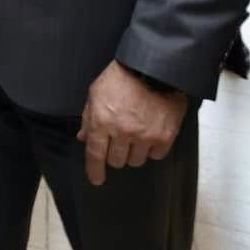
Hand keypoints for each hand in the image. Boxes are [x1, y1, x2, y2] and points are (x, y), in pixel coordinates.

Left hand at [77, 61, 187, 186]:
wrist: (153, 69)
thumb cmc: (120, 79)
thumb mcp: (95, 93)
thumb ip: (88, 118)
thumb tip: (84, 138)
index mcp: (101, 121)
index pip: (95, 154)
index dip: (94, 170)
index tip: (96, 179)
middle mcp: (122, 132)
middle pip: (116, 161)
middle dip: (115, 154)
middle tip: (119, 141)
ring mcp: (145, 136)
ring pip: (136, 161)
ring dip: (133, 152)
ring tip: (135, 135)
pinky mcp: (165, 137)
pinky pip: (156, 156)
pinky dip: (152, 149)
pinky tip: (150, 135)